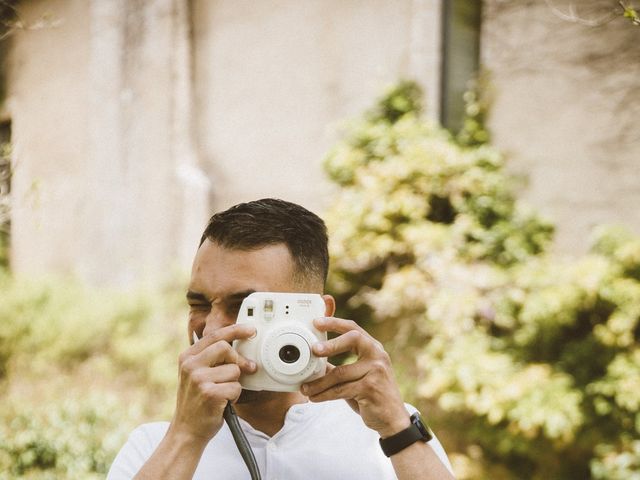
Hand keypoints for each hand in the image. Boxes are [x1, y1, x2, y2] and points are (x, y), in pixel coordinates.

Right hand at [170, 324, 256, 441]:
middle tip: (246, 369)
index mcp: (187, 357)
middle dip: (238, 360)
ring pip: (234, 370)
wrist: (186, 431)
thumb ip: (212, 359)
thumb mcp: (196, 375)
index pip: (214, 335)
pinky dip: (234, 396)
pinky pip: (235, 387)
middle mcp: (190, 365)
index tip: (251, 330)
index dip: (235, 330)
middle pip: (225, 348)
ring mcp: (198, 379)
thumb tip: (239, 348)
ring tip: (222, 394)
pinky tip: (223, 403)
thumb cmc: (197, 402)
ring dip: (234, 384)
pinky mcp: (209, 394)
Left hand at [301, 317, 409, 437]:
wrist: (393, 419)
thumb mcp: (357, 376)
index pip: (353, 329)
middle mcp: (377, 355)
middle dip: (331, 344)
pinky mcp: (371, 388)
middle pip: (352, 339)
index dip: (335, 322)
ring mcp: (376, 371)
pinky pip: (341, 390)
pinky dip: (324, 394)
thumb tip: (315, 363)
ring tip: (305, 388)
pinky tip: (315, 397)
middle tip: (313, 349)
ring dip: (319, 382)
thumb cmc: (372, 395)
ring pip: (340, 372)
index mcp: (373, 348)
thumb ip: (340, 367)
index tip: (317, 322)